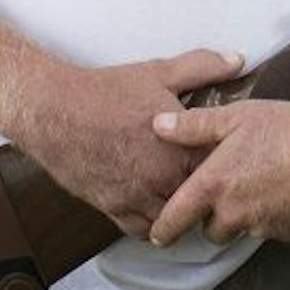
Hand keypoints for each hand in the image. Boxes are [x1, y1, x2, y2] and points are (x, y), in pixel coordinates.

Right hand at [11, 48, 245, 239]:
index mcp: (179, 147)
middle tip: (209, 179)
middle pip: (199, 199)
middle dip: (205, 190)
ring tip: (183, 194)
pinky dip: (152, 223)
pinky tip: (155, 205)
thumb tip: (236, 59)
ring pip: (172, 220)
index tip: (228, 158)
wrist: (53, 111)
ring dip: (179, 211)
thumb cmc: (104, 92)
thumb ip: (203, 67)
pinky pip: (141, 230)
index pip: (219, 168)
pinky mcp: (111, 209)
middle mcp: (160, 179)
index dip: (226, 163)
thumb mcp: (159, 73)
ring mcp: (135, 198)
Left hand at [145, 100, 289, 247]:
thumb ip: (194, 126)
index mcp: (215, 185)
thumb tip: (157, 124)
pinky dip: (275, 216)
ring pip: (244, 230)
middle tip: (230, 188)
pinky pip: (273, 230)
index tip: (158, 233)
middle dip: (214, 216)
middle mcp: (235, 213)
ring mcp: (264, 228)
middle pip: (211, 230)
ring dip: (246, 215)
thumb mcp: (239, 117)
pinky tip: (289, 190)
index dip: (163, 229)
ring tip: (264, 183)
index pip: (174, 220)